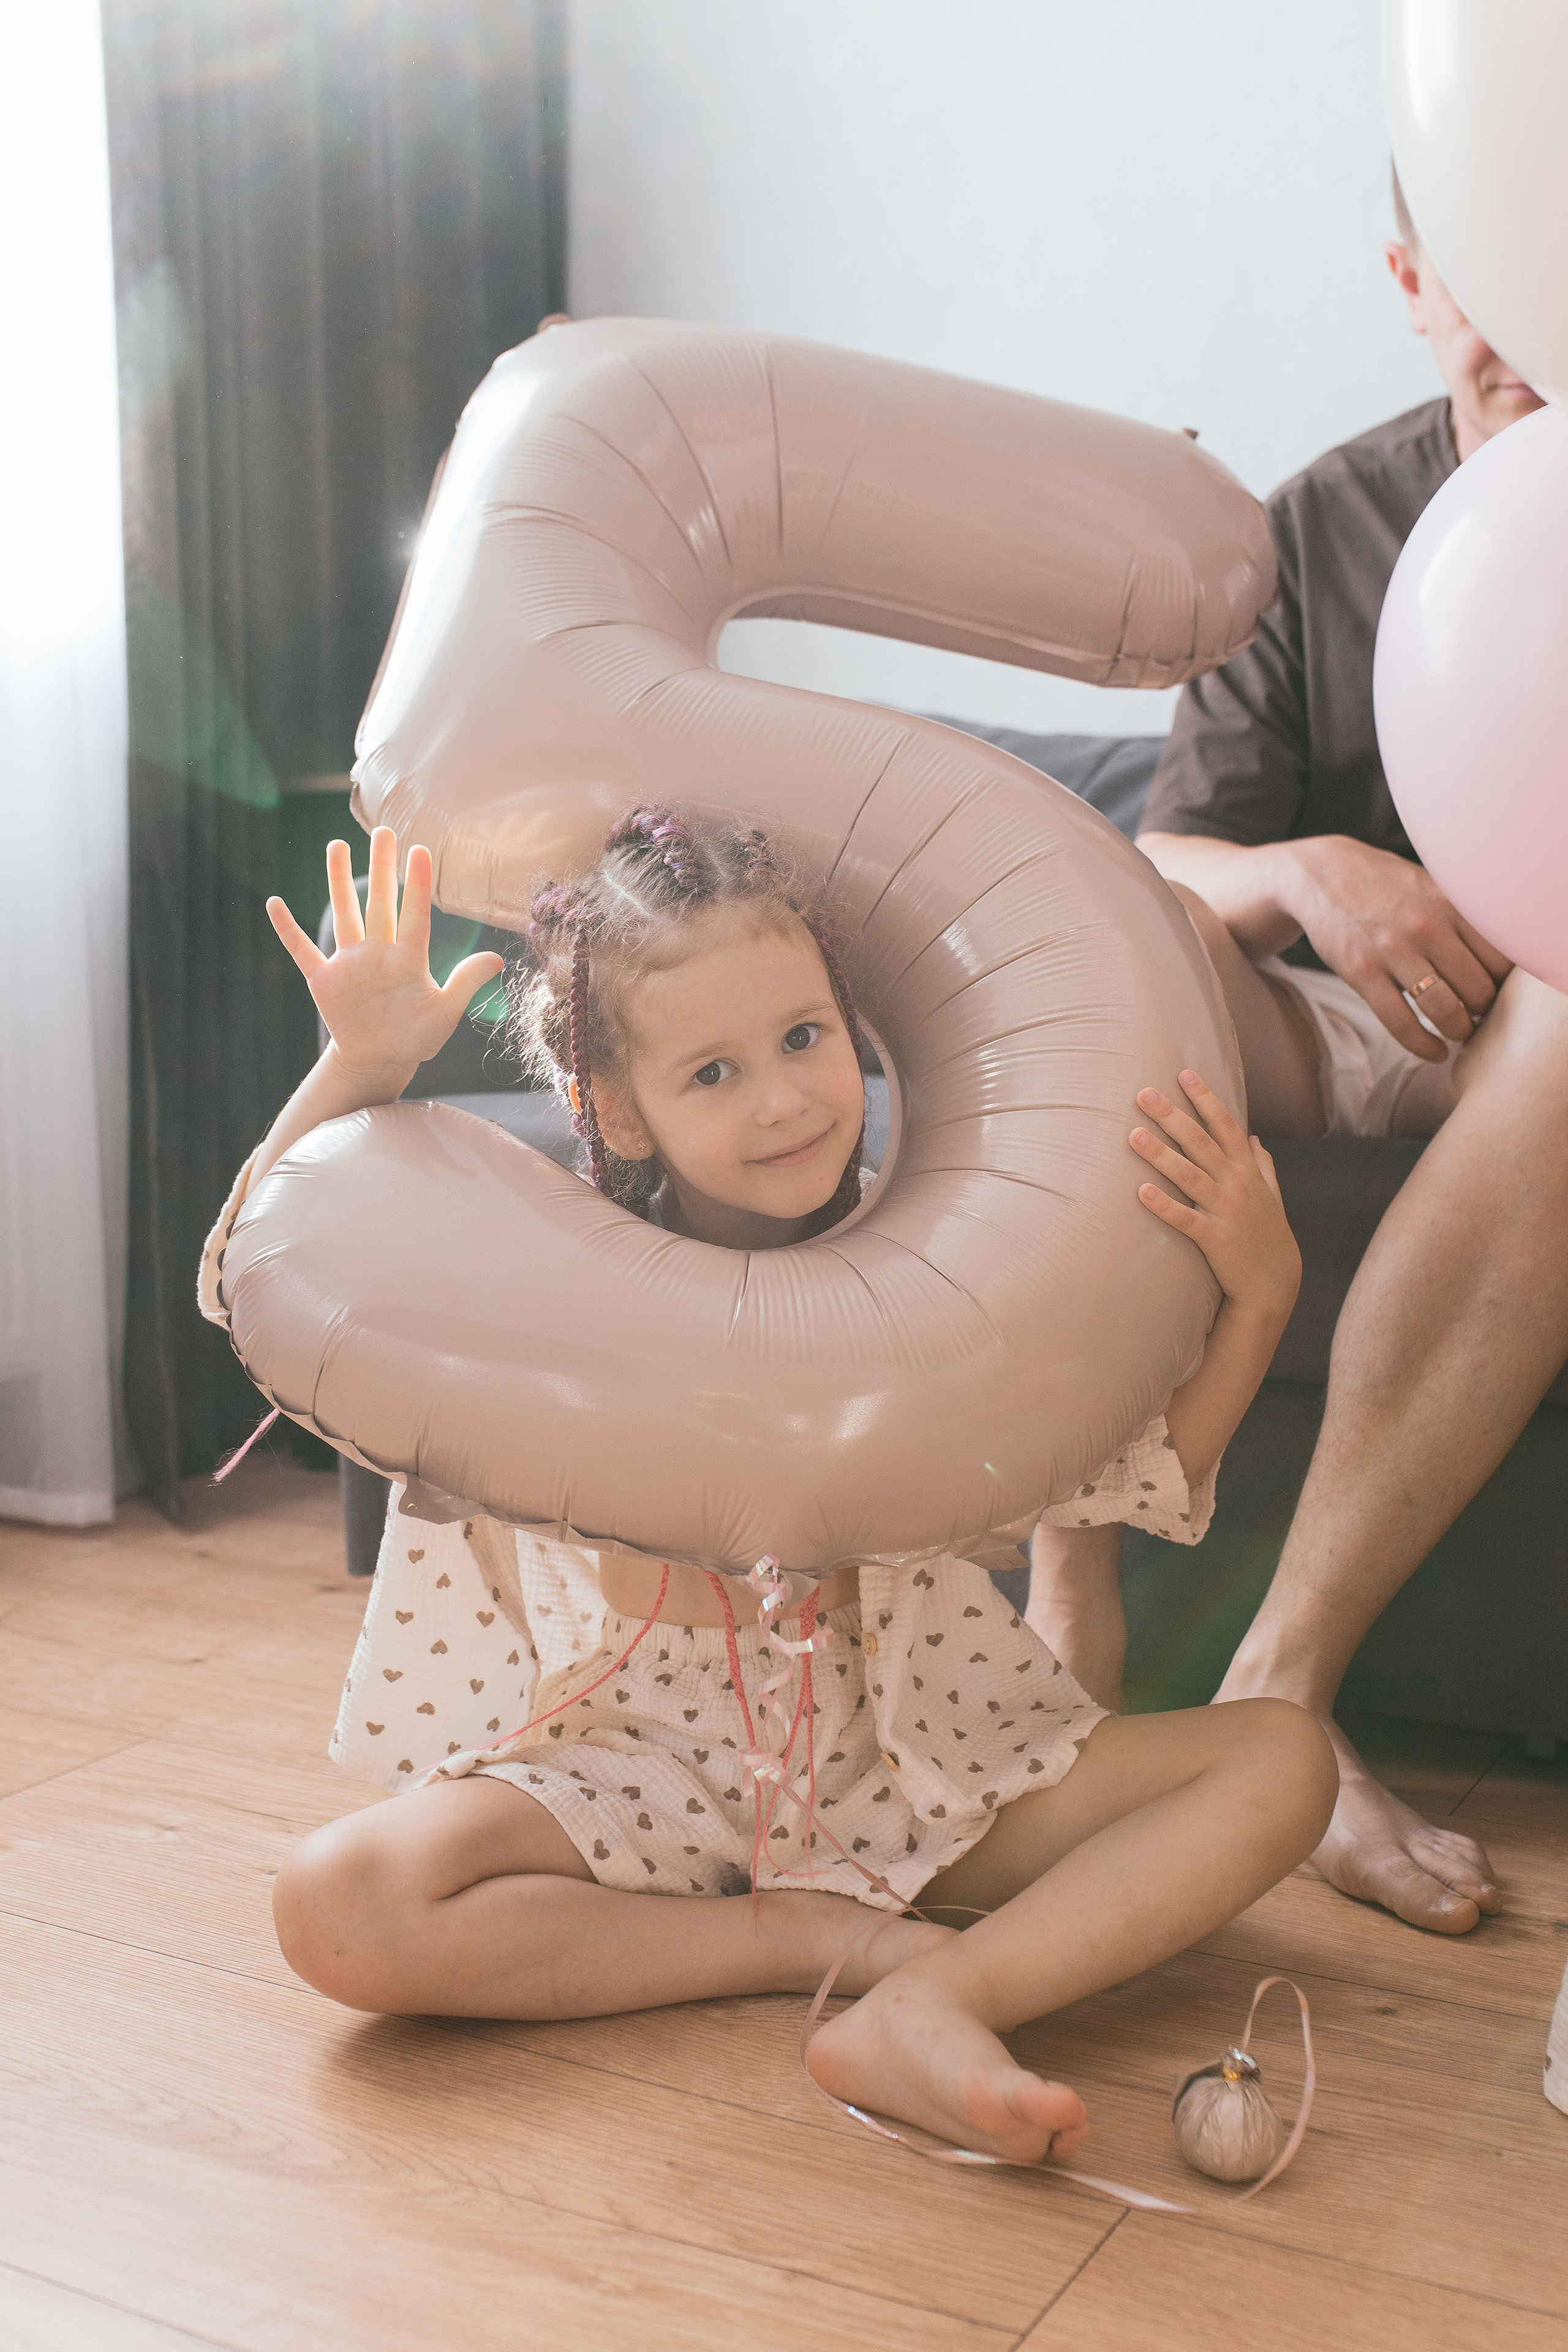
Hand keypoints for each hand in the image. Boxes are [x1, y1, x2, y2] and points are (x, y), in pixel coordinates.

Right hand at [266, 827, 504, 1079]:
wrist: (380, 1061)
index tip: (419, 849)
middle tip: (383, 831)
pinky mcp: (324, 980)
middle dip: (380, 867)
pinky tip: (275, 904)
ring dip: (337, 881)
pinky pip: (302, 949)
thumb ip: (465, 984)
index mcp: (409, 958)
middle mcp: (378, 952)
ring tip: (336, 845)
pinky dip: (287, 930)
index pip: (415, 914)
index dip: (417, 883)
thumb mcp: (444, 1014)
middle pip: (378, 902)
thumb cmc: (415, 1038)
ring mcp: (349, 962)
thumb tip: (498, 960)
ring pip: (343, 914)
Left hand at [1131, 1071, 1300, 1321]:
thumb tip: (1255, 1140)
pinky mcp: (1215, 1240)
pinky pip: (1186, 1220)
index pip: (1226, 1126)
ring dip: (1161, 1155)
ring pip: (1190, 1176)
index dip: (1206, 1099)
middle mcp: (1238, 1186)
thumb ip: (1264, 1166)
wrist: (1274, 1286)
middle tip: (1144, 1093)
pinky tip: (1141, 1192)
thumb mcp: (1272, 1197)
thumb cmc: (1269, 1237)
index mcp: (1249, 1172)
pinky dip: (1165, 1206)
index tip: (1184, 1074)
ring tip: (1132, 1135)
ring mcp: (1227, 1212)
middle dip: (1173, 1116)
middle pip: (1202, 1143)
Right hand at [1282, 835, 1511, 1060]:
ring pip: (1444, 1010)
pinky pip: (1401, 1023)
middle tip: (1478, 1014)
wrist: (1321, 876)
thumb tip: (1504, 954)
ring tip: (1459, 1031)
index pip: (1499, 958)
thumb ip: (1464, 914)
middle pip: (1478, 988)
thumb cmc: (1383, 885)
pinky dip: (1424, 1046)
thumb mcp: (1431, 885)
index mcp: (1449, 903)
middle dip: (1483, 1010)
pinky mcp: (1361, 972)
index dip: (1503, 983)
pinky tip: (1434, 1051)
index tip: (1495, 991)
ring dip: (1458, 1030)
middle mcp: (1425, 926)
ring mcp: (1392, 950)